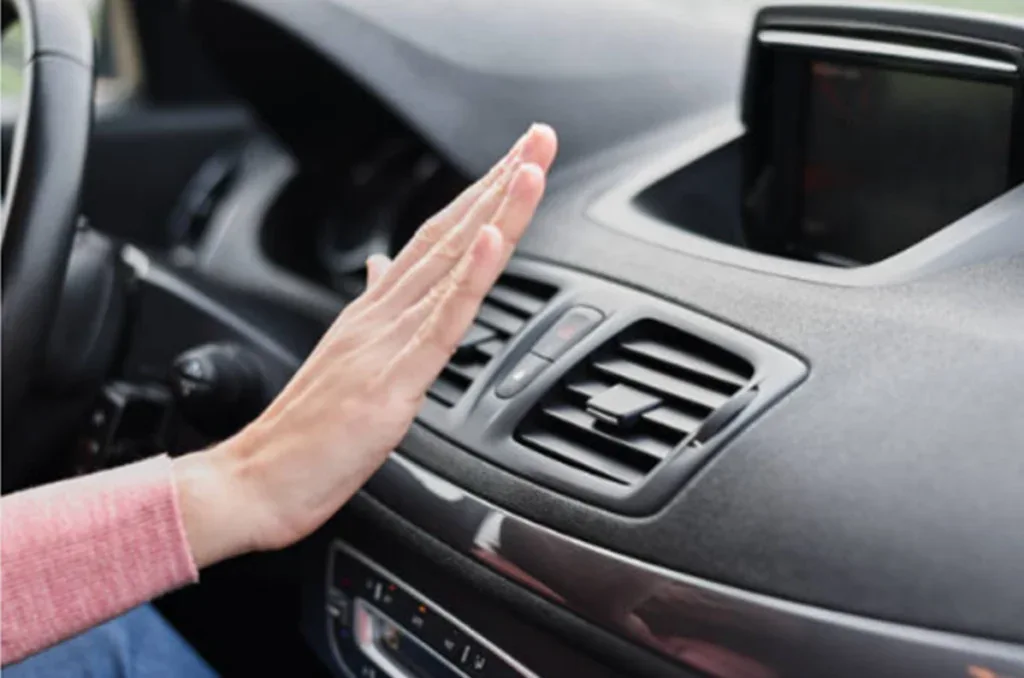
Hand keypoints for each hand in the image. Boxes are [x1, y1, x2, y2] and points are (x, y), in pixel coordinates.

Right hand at [173, 124, 557, 567]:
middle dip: (500, 183)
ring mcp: (388, 342)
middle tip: (539, 137)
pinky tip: (490, 238)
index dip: (479, 196)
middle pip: (450, 234)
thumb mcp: (348, 360)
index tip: (516, 160)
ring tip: (528, 166)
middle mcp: (383, 313)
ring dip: (495, 211)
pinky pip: (440, 321)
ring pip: (452, 265)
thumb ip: (372, 308)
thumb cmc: (303, 433)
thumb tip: (382, 267)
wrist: (255, 481)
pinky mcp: (393, 379)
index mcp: (376, 311)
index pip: (436, 237)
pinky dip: (469, 276)